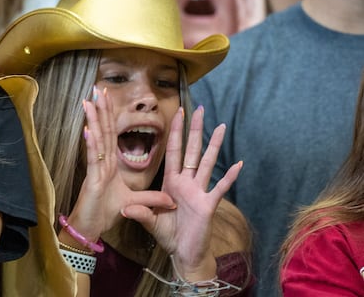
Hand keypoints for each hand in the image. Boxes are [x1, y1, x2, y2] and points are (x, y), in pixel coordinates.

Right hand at [65, 87, 175, 245]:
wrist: (90, 229)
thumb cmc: (105, 214)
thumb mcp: (135, 204)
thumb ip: (151, 199)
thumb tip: (172, 199)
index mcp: (109, 165)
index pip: (111, 135)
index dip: (110, 116)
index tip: (108, 98)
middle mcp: (102, 163)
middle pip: (103, 131)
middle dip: (102, 110)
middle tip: (98, 89)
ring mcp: (96, 170)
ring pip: (96, 140)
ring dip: (93, 120)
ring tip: (90, 101)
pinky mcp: (92, 181)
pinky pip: (93, 160)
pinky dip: (91, 145)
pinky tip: (88, 130)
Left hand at [124, 107, 242, 280]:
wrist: (184, 254)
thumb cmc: (169, 235)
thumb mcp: (150, 222)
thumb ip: (141, 213)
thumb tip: (125, 208)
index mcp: (171, 182)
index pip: (173, 152)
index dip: (175, 133)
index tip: (177, 113)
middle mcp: (186, 183)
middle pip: (191, 151)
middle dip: (194, 130)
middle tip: (199, 108)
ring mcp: (199, 192)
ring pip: (207, 163)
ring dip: (214, 145)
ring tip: (222, 126)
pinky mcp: (208, 205)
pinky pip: (219, 188)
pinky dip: (229, 176)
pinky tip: (238, 163)